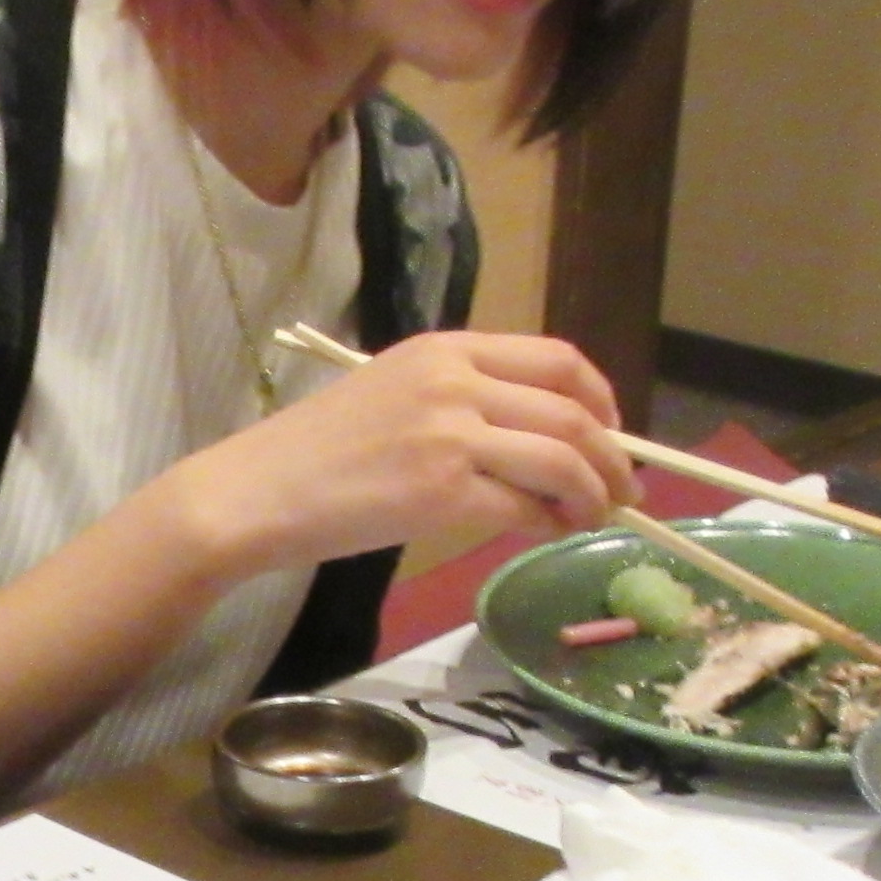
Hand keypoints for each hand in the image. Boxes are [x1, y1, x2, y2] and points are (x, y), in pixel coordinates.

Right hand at [160, 329, 634, 579]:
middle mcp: (455, 381)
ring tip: (593, 517)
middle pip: (571, 412)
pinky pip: (524, 506)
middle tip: (623, 491)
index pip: (557, 359)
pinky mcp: (441, 491)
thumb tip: (539, 440)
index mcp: (447, 348)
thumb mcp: (394, 392)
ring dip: (593, 493)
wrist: (257, 491)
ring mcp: (450, 434)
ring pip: (562, 459)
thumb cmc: (317, 450)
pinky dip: (550, 522)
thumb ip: (463, 400)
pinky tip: (547, 531)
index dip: (602, 399)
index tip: (610, 432)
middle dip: (613, 457)